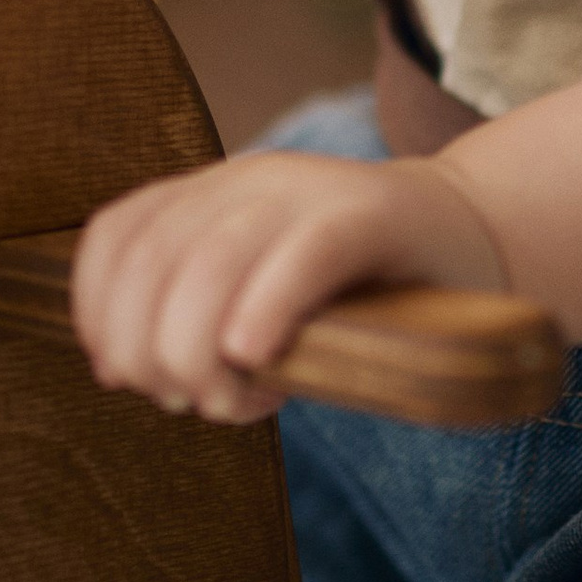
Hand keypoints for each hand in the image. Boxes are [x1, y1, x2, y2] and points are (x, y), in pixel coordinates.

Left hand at [74, 150, 507, 424]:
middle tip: (187, 400)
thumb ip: (205, 316)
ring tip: (232, 398)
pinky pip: (304, 254)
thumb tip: (137, 372)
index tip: (117, 374)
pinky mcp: (373, 215)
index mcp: (215, 194)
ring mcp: (311, 192)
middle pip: (156, 260)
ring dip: (199, 350)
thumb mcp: (269, 295)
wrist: (484, 242)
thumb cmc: (367, 297)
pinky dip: (266, 308)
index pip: (118, 234)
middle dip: (150, 349)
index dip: (97, 310)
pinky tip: (256, 356)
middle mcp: (251, 180)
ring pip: (214, 261)